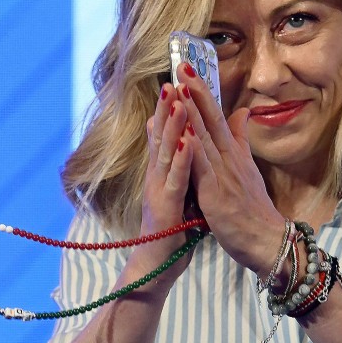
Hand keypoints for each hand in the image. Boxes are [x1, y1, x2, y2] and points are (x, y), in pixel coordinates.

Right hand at [135, 82, 195, 277]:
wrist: (157, 265)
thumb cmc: (171, 228)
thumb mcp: (179, 191)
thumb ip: (180, 166)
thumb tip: (182, 143)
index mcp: (163, 172)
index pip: (166, 133)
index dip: (171, 107)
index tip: (178, 79)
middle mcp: (156, 177)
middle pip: (161, 136)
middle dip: (167, 107)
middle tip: (172, 78)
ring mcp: (159, 191)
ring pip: (166, 152)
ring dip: (172, 126)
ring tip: (177, 100)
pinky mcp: (165, 208)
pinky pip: (174, 181)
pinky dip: (179, 160)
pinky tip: (185, 143)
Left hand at [175, 64, 285, 273]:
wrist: (267, 241)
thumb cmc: (254, 210)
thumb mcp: (248, 170)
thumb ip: (241, 140)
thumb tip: (242, 112)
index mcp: (234, 154)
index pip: (217, 116)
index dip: (202, 92)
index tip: (189, 70)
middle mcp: (229, 160)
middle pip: (211, 120)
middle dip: (195, 92)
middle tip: (181, 65)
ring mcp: (223, 175)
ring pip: (205, 138)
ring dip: (192, 112)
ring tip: (179, 89)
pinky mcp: (216, 195)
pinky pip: (203, 169)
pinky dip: (193, 150)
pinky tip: (183, 133)